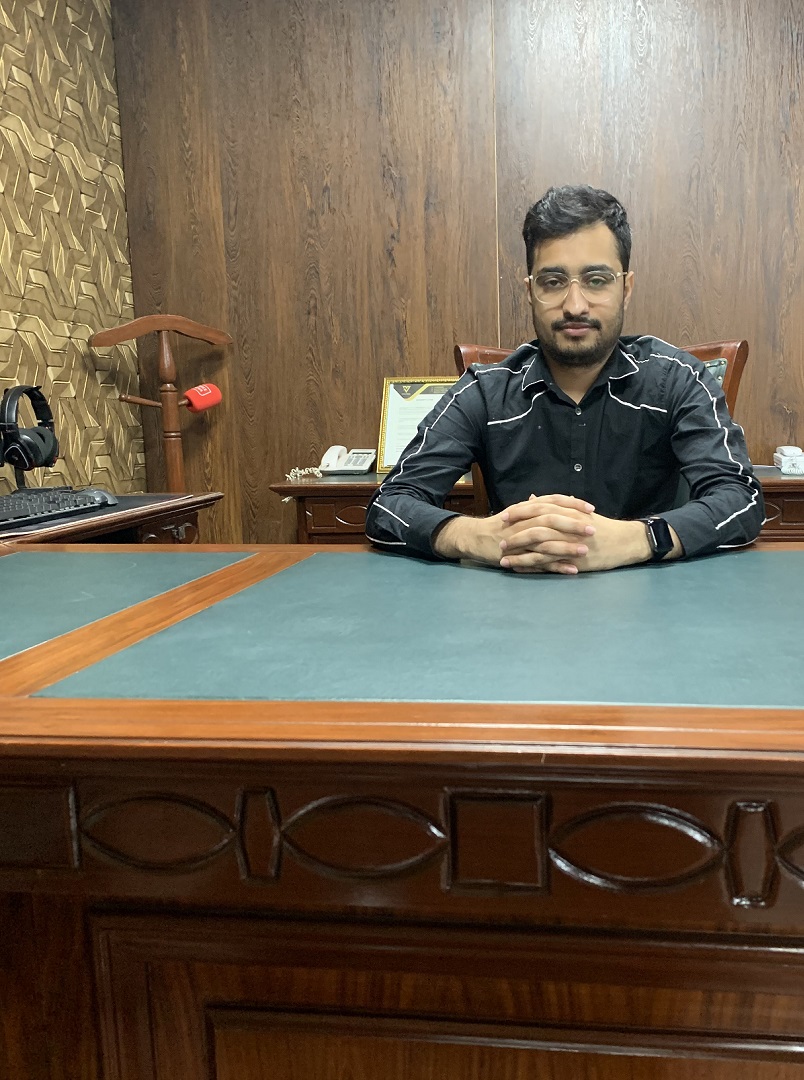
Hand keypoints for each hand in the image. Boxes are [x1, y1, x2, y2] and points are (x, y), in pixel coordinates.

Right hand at [434, 494, 596, 573]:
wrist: (476, 538)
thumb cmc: (500, 525)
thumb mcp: (519, 512)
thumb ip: (539, 506)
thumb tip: (561, 499)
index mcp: (526, 509)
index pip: (553, 502)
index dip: (573, 504)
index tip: (591, 508)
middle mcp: (523, 522)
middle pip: (551, 520)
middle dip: (573, 525)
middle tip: (592, 529)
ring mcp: (520, 540)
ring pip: (546, 542)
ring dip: (566, 547)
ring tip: (585, 551)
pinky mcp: (517, 557)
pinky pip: (539, 562)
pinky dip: (556, 566)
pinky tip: (572, 569)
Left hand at [502, 508, 677, 573]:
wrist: (625, 542)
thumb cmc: (601, 527)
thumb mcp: (579, 512)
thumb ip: (554, 504)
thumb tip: (532, 498)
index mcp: (568, 511)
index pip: (539, 508)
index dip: (520, 512)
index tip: (505, 515)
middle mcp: (568, 526)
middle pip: (536, 527)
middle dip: (515, 534)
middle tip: (500, 539)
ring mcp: (570, 544)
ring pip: (539, 548)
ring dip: (519, 554)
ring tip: (503, 558)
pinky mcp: (573, 560)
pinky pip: (548, 564)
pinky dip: (531, 566)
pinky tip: (519, 569)